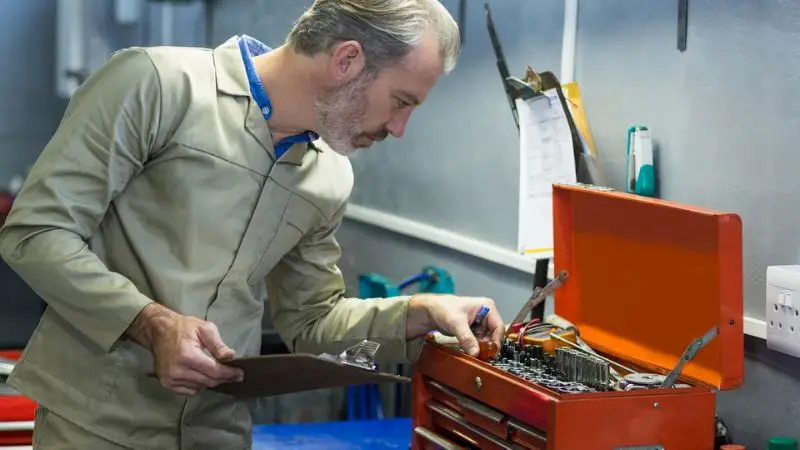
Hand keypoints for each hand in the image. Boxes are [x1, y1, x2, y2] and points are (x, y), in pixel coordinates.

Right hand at [127, 303, 243, 395]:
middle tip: (233, 375)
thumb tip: (231, 357)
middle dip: (223, 378)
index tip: (240, 373)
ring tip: (217, 372)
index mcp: (188, 356)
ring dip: (210, 381)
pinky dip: (198, 385)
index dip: (229, 373)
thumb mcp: (204, 329)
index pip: (214, 371)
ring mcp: (170, 379)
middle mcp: (178, 371)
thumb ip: (218, 344)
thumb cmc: (184, 327)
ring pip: (200, 387)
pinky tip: (200, 375)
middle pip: (209, 382)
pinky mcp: (166, 384)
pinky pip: (189, 391)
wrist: (159, 331)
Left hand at [406, 295, 503, 356]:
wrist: (430, 311)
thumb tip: (475, 352)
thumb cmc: (443, 308)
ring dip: (481, 347)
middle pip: (494, 335)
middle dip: (487, 345)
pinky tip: (469, 349)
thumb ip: (467, 338)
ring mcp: (480, 323)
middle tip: (480, 355)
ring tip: (472, 351)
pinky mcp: (474, 330)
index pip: (498, 327)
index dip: (496, 341)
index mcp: (487, 307)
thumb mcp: (456, 323)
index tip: (491, 352)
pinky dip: (475, 347)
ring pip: (487, 340)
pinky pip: (479, 341)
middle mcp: (486, 314)